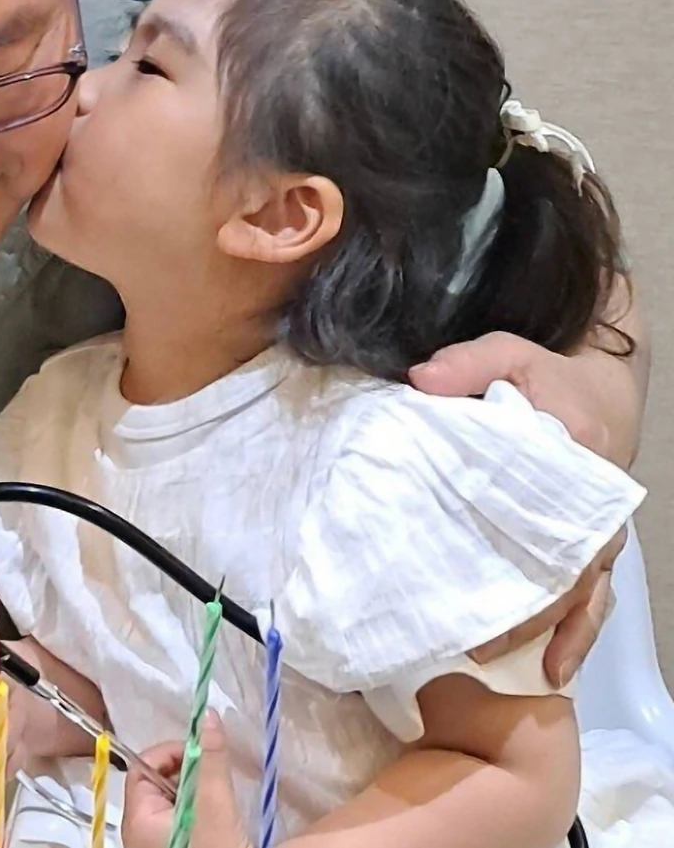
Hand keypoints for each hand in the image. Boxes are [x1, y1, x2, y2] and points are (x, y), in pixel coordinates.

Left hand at [121, 713, 249, 847]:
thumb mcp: (214, 807)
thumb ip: (211, 762)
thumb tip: (209, 716)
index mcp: (137, 819)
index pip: (142, 766)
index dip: (169, 752)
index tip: (200, 750)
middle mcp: (141, 831)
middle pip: (160, 783)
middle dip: (189, 771)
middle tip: (215, 770)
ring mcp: (159, 843)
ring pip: (175, 802)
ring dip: (198, 791)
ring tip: (222, 792)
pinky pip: (184, 821)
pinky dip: (201, 812)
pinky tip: (222, 816)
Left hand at [410, 332, 624, 685]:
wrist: (603, 394)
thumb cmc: (550, 377)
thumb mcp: (509, 353)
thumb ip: (466, 363)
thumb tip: (419, 381)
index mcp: (575, 451)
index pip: (541, 496)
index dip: (507, 532)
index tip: (469, 564)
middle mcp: (594, 504)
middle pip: (560, 565)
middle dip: (518, 606)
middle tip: (471, 638)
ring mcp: (599, 534)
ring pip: (579, 592)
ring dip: (542, 629)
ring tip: (495, 656)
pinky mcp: (597, 550)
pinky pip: (594, 599)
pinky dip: (576, 635)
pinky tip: (552, 669)